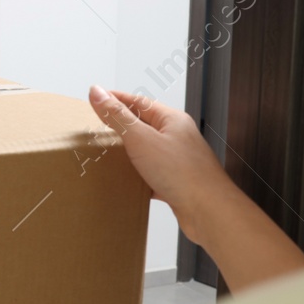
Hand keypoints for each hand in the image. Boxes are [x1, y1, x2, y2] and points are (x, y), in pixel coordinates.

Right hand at [88, 86, 303, 289]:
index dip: (115, 99)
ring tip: (106, 154)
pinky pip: (150, 174)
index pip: (138, 102)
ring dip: (127, 153)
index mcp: (171, 120)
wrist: (208, 210)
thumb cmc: (183, 173)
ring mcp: (177, 160)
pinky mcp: (175, 182)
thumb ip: (117, 116)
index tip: (95, 99)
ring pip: (146, 151)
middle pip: (142, 126)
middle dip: (119, 127)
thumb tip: (97, 92)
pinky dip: (136, 176)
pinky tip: (125, 182)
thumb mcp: (141, 139)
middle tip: (96, 127)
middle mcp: (176, 137)